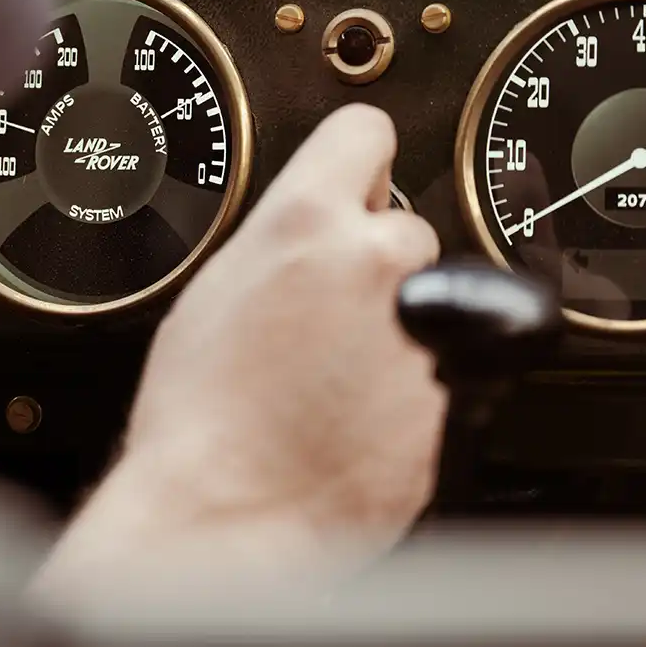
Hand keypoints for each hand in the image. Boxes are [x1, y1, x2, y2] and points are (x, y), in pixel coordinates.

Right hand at [31, 105, 446, 597]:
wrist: (219, 517)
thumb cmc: (196, 417)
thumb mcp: (215, 289)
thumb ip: (281, 238)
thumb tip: (315, 223)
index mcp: (306, 223)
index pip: (366, 130)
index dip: (359, 157)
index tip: (361, 176)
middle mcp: (377, 266)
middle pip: (406, 230)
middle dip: (376, 264)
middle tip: (325, 316)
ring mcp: (421, 335)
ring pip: (430, 306)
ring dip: (398, 329)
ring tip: (331, 380)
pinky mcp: (449, 402)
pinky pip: (438, 377)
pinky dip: (405, 393)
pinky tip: (349, 418)